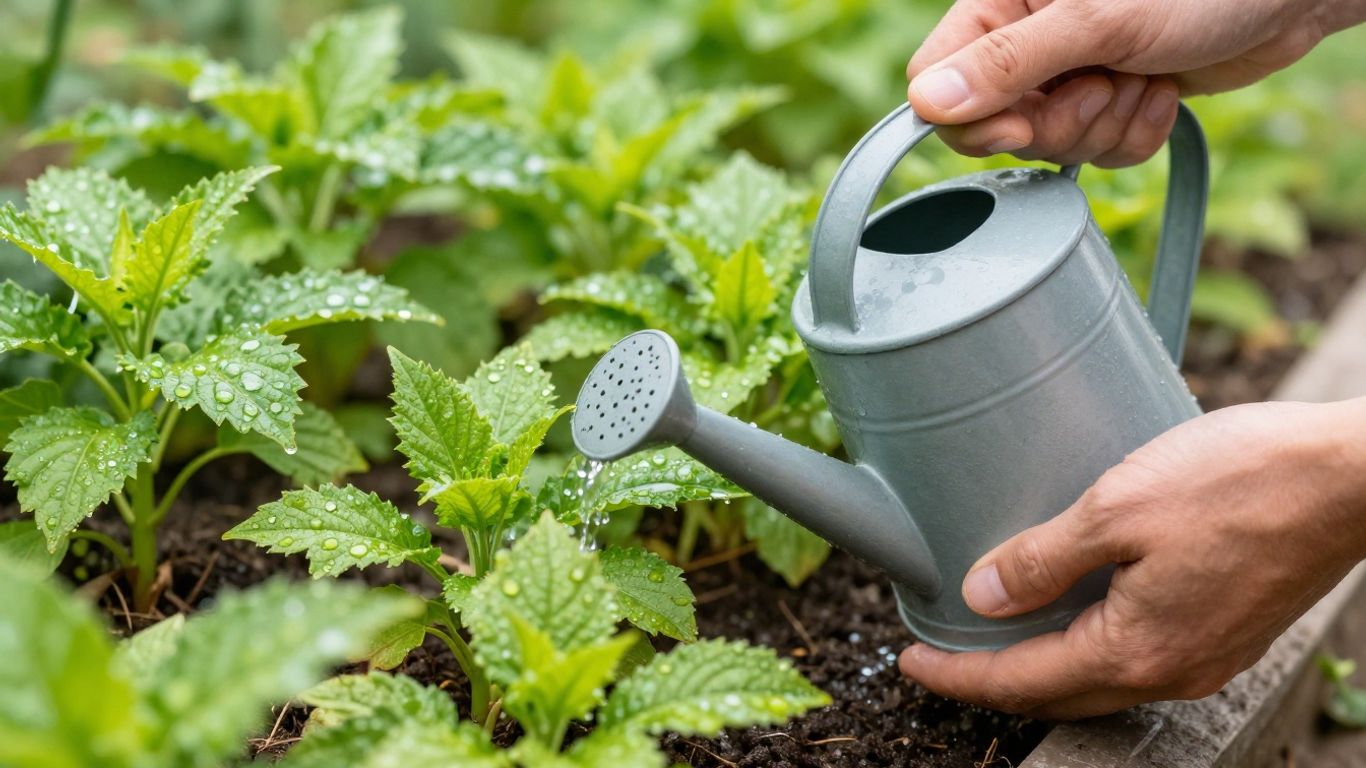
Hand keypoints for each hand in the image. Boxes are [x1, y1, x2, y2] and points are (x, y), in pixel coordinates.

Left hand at [898, 399, 1365, 718]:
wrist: (1352, 474)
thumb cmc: (1243, 480)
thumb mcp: (1119, 508)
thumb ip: (1043, 559)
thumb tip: (981, 597)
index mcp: (1138, 651)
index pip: (1020, 684)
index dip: (956, 677)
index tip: (909, 663)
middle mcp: (1172, 670)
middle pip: (1057, 694)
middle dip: (993, 679)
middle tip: (942, 651)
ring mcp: (1205, 655)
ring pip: (1099, 677)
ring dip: (1041, 661)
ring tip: (996, 627)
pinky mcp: (1226, 629)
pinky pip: (1137, 652)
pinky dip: (1089, 640)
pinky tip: (1074, 602)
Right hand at [906, 0, 1365, 165]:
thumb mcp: (1094, 21)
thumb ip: (1007, 64)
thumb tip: (928, 104)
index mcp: (1001, 4)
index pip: (937, 81)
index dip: (972, 118)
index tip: (1022, 121)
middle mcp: (1026, 41)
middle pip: (996, 126)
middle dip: (1059, 123)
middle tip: (1103, 86)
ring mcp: (1069, 75)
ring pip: (1050, 146)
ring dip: (1104, 127)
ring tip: (1143, 78)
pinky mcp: (1110, 103)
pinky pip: (1098, 154)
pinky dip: (1134, 134)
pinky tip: (1161, 93)